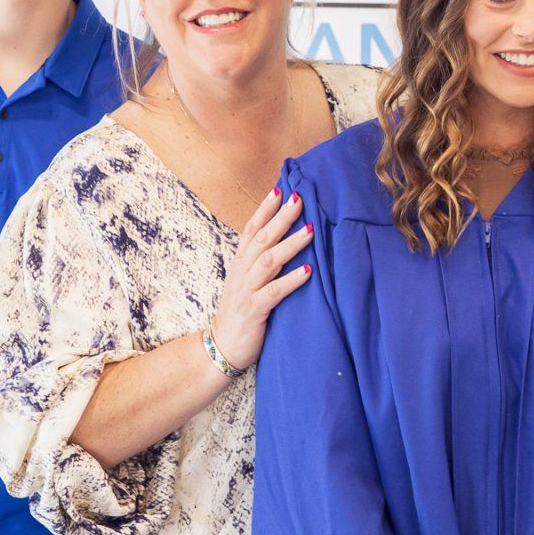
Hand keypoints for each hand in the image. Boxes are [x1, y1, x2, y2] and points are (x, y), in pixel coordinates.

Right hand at [208, 188, 311, 371]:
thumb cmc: (241, 311)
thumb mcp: (248, 281)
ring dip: (290, 244)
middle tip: (300, 199)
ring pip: (268, 261)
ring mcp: (247, 290)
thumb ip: (262, 261)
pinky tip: (308, 272)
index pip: (251, 229)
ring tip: (310, 231)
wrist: (222, 345)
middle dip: (281, 217)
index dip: (265, 209)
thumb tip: (284, 239)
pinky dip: (291, 281)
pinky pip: (274, 292)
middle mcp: (242, 272)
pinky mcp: (254, 310)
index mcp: (240, 263)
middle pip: (262, 238)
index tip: (280, 189)